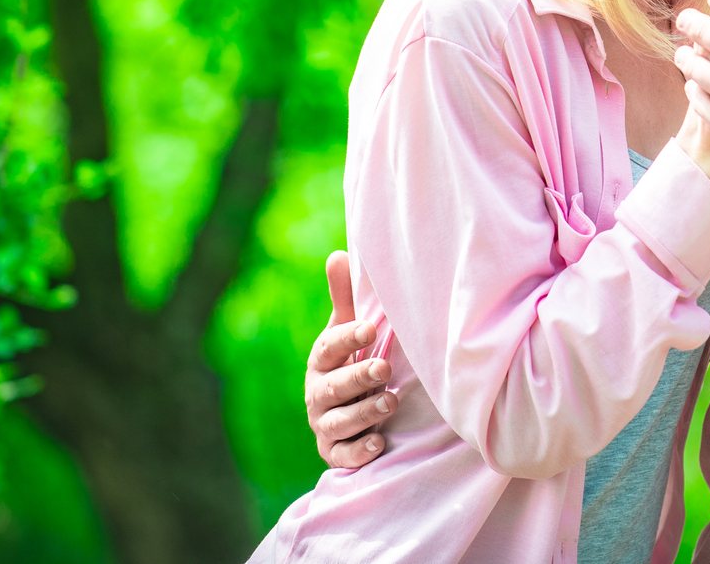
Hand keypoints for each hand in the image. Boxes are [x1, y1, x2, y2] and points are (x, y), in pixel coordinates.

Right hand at [306, 250, 393, 469]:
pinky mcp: (334, 452)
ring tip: (391, 401)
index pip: (328, 347)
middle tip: (384, 367)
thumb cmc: (351, 360)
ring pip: (338, 422)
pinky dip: (358, 451)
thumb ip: (345, 297)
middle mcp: (318, 393)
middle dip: (357, 377)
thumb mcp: (349, 330)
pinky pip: (342, 456)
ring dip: (364, 413)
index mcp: (321, 360)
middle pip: (332, 386)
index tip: (369, 328)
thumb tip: (338, 254)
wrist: (346, 413)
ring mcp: (324, 424)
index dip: (346, 338)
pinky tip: (379, 443)